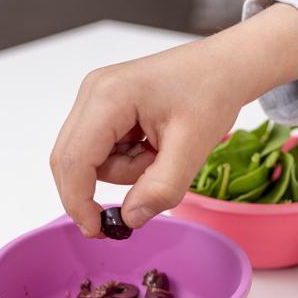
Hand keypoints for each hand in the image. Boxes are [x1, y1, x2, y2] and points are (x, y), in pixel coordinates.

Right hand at [51, 4, 297, 236]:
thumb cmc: (212, 92)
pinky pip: (104, 151)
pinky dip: (129, 160)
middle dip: (107, 184)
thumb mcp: (193, 147)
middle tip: (144, 199)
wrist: (224, 67)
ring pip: (92, 160)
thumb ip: (161, 187)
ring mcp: (96, 98)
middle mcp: (93, 93)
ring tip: (163, 153)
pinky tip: (155, 145)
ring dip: (127, 170)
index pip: (73, 160)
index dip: (78, 201)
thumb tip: (130, 219)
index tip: (98, 230)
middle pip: (73, 161)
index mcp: (108, 97)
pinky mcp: (105, 107)